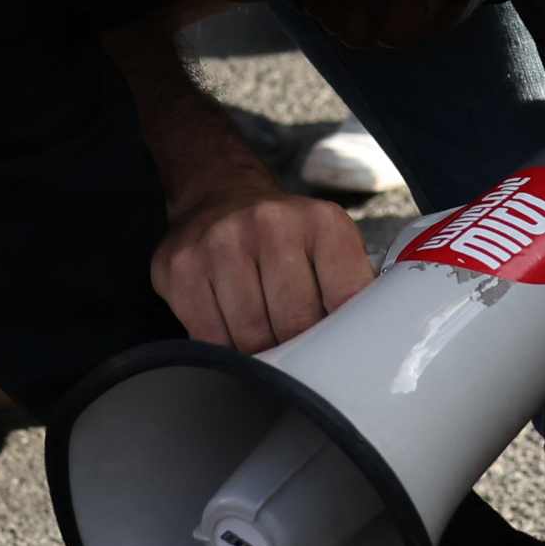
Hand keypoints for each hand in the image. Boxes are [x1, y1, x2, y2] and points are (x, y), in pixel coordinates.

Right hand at [153, 185, 371, 350]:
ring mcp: (220, 242)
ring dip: (259, 351)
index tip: (337, 349)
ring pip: (250, 334)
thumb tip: (364, 348)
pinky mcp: (180, 266)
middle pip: (295, 323)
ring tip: (264, 339)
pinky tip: (231, 332)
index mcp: (321, 222)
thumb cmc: (284, 237)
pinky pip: (208, 335)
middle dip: (298, 348)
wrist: (221, 194)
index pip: (346, 300)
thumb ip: (352, 290)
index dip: (341, 336)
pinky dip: (223, 346)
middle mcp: (269, 223)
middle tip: (297, 350)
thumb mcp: (330, 246)